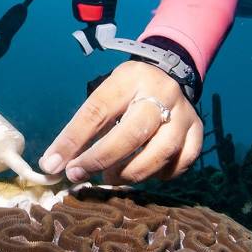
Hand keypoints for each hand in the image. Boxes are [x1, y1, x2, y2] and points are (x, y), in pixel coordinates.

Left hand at [40, 61, 202, 183]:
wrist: (169, 75)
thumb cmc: (127, 93)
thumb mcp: (104, 97)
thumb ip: (82, 129)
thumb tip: (54, 165)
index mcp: (129, 80)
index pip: (98, 111)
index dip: (74, 140)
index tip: (54, 164)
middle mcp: (161, 94)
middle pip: (133, 132)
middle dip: (102, 159)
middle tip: (79, 174)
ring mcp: (184, 113)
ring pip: (161, 152)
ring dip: (131, 172)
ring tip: (111, 177)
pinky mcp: (198, 131)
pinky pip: (181, 162)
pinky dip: (160, 175)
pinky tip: (143, 173)